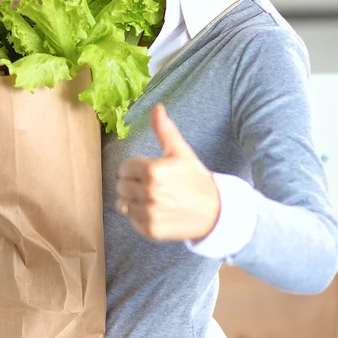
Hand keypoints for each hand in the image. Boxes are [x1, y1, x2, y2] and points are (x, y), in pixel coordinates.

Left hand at [116, 104, 220, 241]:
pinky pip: (131, 220)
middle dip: (132, 183)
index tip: (147, 171)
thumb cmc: (195, 178)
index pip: (125, 167)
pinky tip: (155, 211)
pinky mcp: (150, 230)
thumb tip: (157, 107)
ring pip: (123, 203)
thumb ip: (164, 130)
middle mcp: (149, 192)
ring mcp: (149, 213)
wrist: (215, 212)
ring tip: (151, 198)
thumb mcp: (180, 152)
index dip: (134, 168)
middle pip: (121, 185)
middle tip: (150, 185)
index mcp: (153, 170)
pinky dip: (139, 217)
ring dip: (133, 200)